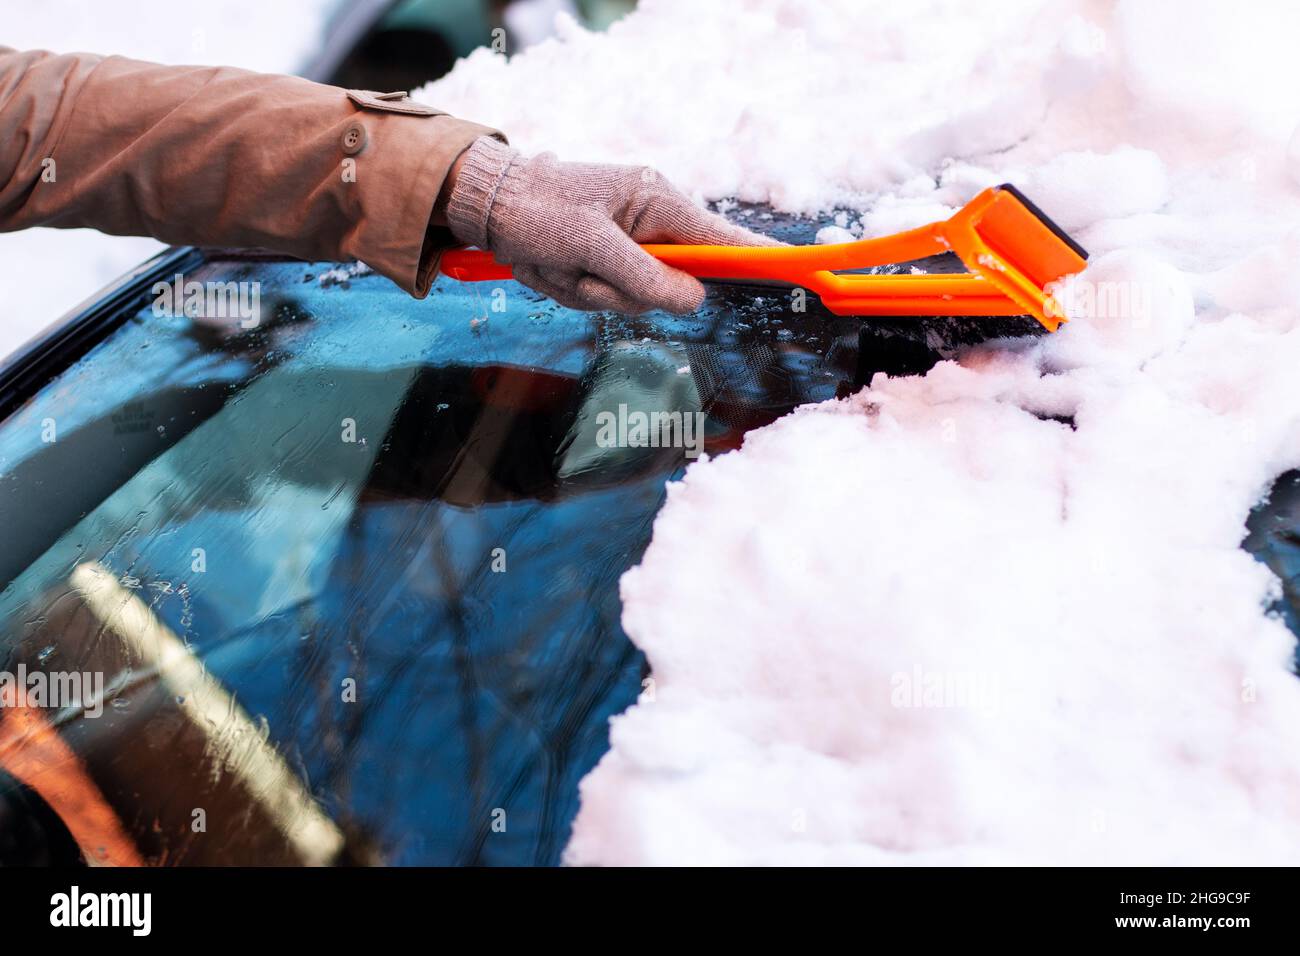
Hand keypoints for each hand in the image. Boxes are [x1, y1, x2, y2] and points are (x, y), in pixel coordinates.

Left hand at [442, 136, 775, 313]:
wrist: (488, 205)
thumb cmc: (537, 209)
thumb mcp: (590, 245)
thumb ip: (645, 276)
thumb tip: (695, 298)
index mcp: (658, 202)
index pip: (724, 239)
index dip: (759, 260)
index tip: (797, 270)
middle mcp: (652, 224)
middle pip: (674, 286)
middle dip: (623, 291)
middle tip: (583, 272)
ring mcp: (630, 247)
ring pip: (636, 300)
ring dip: (591, 292)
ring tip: (559, 263)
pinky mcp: (608, 265)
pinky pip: (607, 300)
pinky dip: (576, 292)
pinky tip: (553, 267)